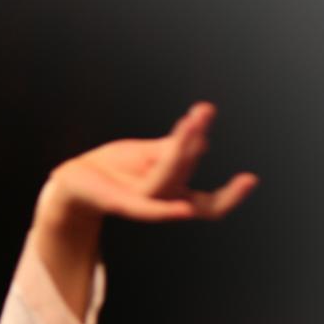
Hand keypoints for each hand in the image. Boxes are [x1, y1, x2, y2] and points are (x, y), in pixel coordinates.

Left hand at [39, 102, 259, 224]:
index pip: (209, 203)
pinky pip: (145, 209)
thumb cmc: (112, 167)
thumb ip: (173, 149)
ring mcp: (140, 203)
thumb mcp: (147, 153)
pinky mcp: (118, 203)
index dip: (231, 196)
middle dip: (194, 141)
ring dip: (181, 150)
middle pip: (186, 173)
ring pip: (168, 177)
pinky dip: (165, 212)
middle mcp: (161, 201)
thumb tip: (200, 136)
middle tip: (204, 111)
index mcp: (173, 193)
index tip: (250, 179)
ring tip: (191, 121)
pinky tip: (183, 210)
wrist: (73, 179)